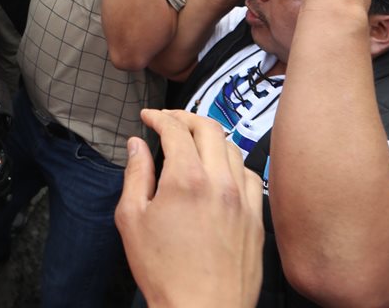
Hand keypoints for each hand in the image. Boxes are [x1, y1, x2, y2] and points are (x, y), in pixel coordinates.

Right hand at [116, 109, 262, 307]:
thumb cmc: (164, 272)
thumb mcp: (132, 219)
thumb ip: (135, 175)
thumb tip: (136, 146)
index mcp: (186, 179)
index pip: (175, 128)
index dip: (159, 116)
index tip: (148, 117)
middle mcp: (220, 182)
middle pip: (209, 128)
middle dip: (186, 117)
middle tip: (169, 120)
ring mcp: (243, 200)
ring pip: (233, 148)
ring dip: (211, 137)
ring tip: (194, 142)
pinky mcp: (256, 219)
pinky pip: (250, 176)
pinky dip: (234, 163)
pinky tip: (222, 171)